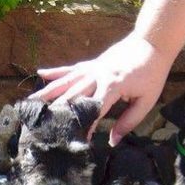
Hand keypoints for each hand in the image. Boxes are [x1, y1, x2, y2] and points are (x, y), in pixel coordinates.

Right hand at [30, 34, 174, 145]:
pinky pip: (70, 69)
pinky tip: (40, 73)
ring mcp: (92, 68)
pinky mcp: (90, 64)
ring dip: (48, 92)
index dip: (85, 125)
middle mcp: (98, 76)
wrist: (152, 43)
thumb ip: (129, 122)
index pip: (94, 109)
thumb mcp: (146, 101)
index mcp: (112, 86)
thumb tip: (112, 141)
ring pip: (66, 82)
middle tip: (44, 125)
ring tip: (31, 102)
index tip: (77, 139)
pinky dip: (55, 71)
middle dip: (58, 111)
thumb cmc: (152, 74)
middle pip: (73, 95)